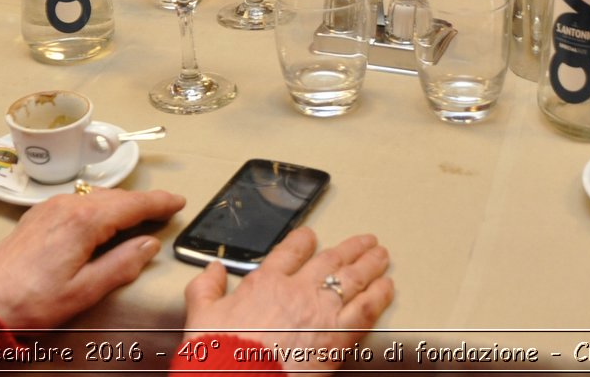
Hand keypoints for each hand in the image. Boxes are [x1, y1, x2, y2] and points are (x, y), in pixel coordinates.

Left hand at [0, 188, 184, 330]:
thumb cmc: (32, 300)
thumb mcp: (85, 290)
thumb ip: (122, 265)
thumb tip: (149, 244)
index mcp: (84, 221)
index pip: (133, 204)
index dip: (159, 202)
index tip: (179, 201)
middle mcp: (68, 204)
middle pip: (116, 197)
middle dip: (143, 202)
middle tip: (165, 209)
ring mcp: (51, 206)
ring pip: (97, 197)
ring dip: (121, 203)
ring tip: (140, 214)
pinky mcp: (39, 214)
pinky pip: (78, 201)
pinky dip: (99, 206)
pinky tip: (103, 218)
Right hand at [181, 227, 392, 374]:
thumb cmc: (221, 353)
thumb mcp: (202, 316)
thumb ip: (206, 287)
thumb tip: (211, 270)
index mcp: (265, 282)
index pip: (290, 251)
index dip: (304, 240)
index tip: (312, 236)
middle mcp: (297, 290)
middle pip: (330, 260)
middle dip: (349, 249)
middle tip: (364, 242)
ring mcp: (320, 311)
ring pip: (352, 278)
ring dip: (370, 265)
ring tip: (381, 256)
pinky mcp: (338, 336)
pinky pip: (365, 309)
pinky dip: (379, 295)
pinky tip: (387, 287)